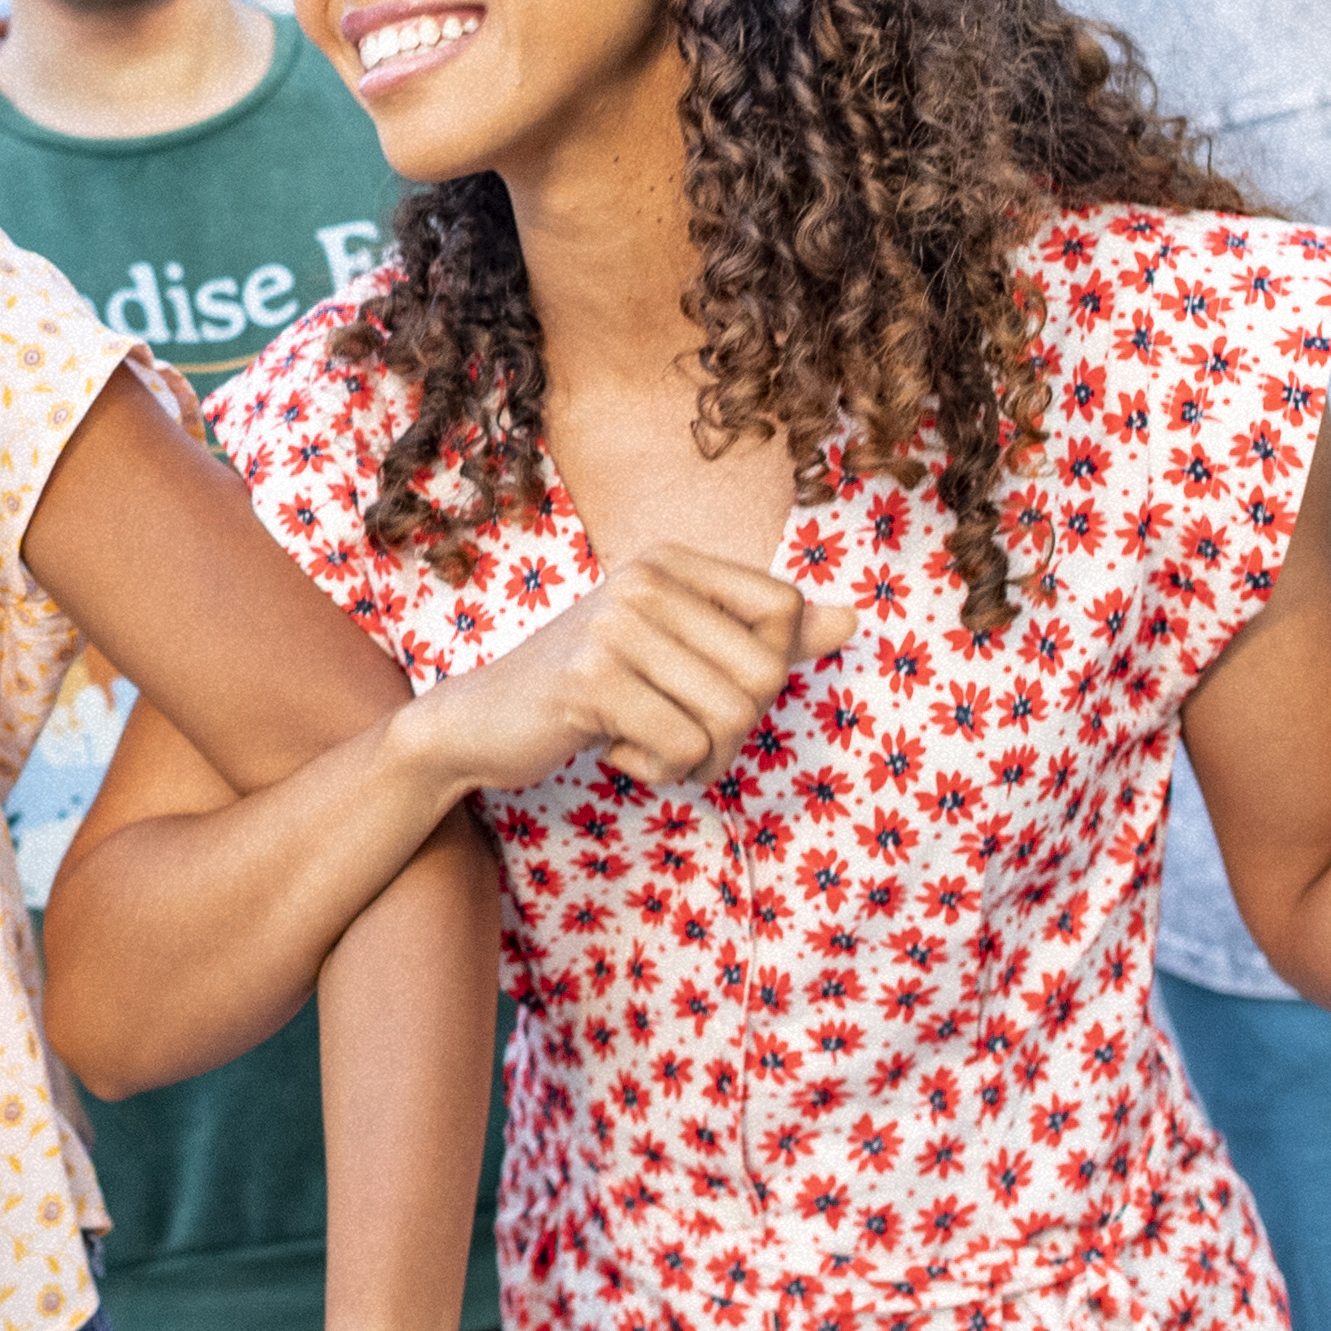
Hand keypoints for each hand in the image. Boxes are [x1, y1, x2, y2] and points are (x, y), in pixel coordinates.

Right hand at [404, 540, 828, 798]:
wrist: (480, 722)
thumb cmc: (589, 690)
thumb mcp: (676, 652)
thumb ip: (762, 637)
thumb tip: (850, 619)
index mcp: (670, 561)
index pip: (784, 609)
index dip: (764, 668)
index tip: (705, 684)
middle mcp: (645, 578)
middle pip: (764, 672)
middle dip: (734, 728)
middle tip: (678, 732)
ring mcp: (615, 625)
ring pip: (731, 716)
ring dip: (701, 757)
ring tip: (649, 743)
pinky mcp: (590, 680)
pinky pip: (685, 747)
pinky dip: (662, 769)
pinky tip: (616, 751)